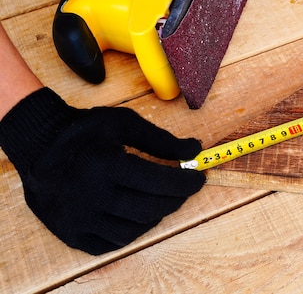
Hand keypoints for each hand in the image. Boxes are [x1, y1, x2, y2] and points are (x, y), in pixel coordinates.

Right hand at [0, 88, 204, 254]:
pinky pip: (108, 244)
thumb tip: (196, 150)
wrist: (38, 143)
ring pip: (132, 232)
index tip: (199, 178)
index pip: (160, 182)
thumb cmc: (85, 130)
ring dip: (154, 216)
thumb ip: (162, 140)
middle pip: (150, 209)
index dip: (186, 182)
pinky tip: (136, 215)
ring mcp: (78, 219)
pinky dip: (129, 232)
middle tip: (184, 189)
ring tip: (160, 200)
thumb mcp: (125, 123)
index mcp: (107, 165)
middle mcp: (92, 196)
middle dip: (175, 200)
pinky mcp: (69, 233)